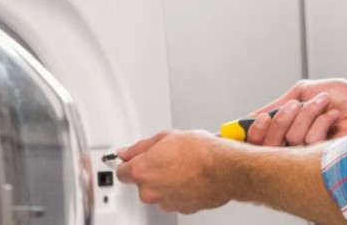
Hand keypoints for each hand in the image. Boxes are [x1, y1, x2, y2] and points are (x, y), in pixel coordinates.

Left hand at [112, 130, 235, 213]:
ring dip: (166, 181)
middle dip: (151, 171)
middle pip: (141, 183)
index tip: (133, 159)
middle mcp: (150, 191)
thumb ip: (140, 147)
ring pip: (159, 191)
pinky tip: (190, 176)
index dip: (129, 163)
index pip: (121, 172)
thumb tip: (127, 152)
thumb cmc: (201, 152)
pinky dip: (179, 189)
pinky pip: (174, 198)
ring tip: (183, 166)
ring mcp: (165, 202)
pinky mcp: (181, 208)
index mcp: (142, 172)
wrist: (225, 169)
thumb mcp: (166, 137)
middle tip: (167, 158)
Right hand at [246, 79, 346, 147]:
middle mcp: (294, 143)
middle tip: (296, 105)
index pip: (258, 139)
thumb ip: (278, 104)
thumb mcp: (303, 92)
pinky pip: (310, 142)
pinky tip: (333, 118)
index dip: (256, 131)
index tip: (261, 118)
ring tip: (323, 105)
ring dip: (308, 115)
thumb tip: (252, 115)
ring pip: (291, 139)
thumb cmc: (341, 97)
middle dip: (283, 119)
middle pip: (269, 143)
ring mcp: (308, 152)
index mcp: (286, 128)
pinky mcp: (323, 158)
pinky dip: (321, 123)